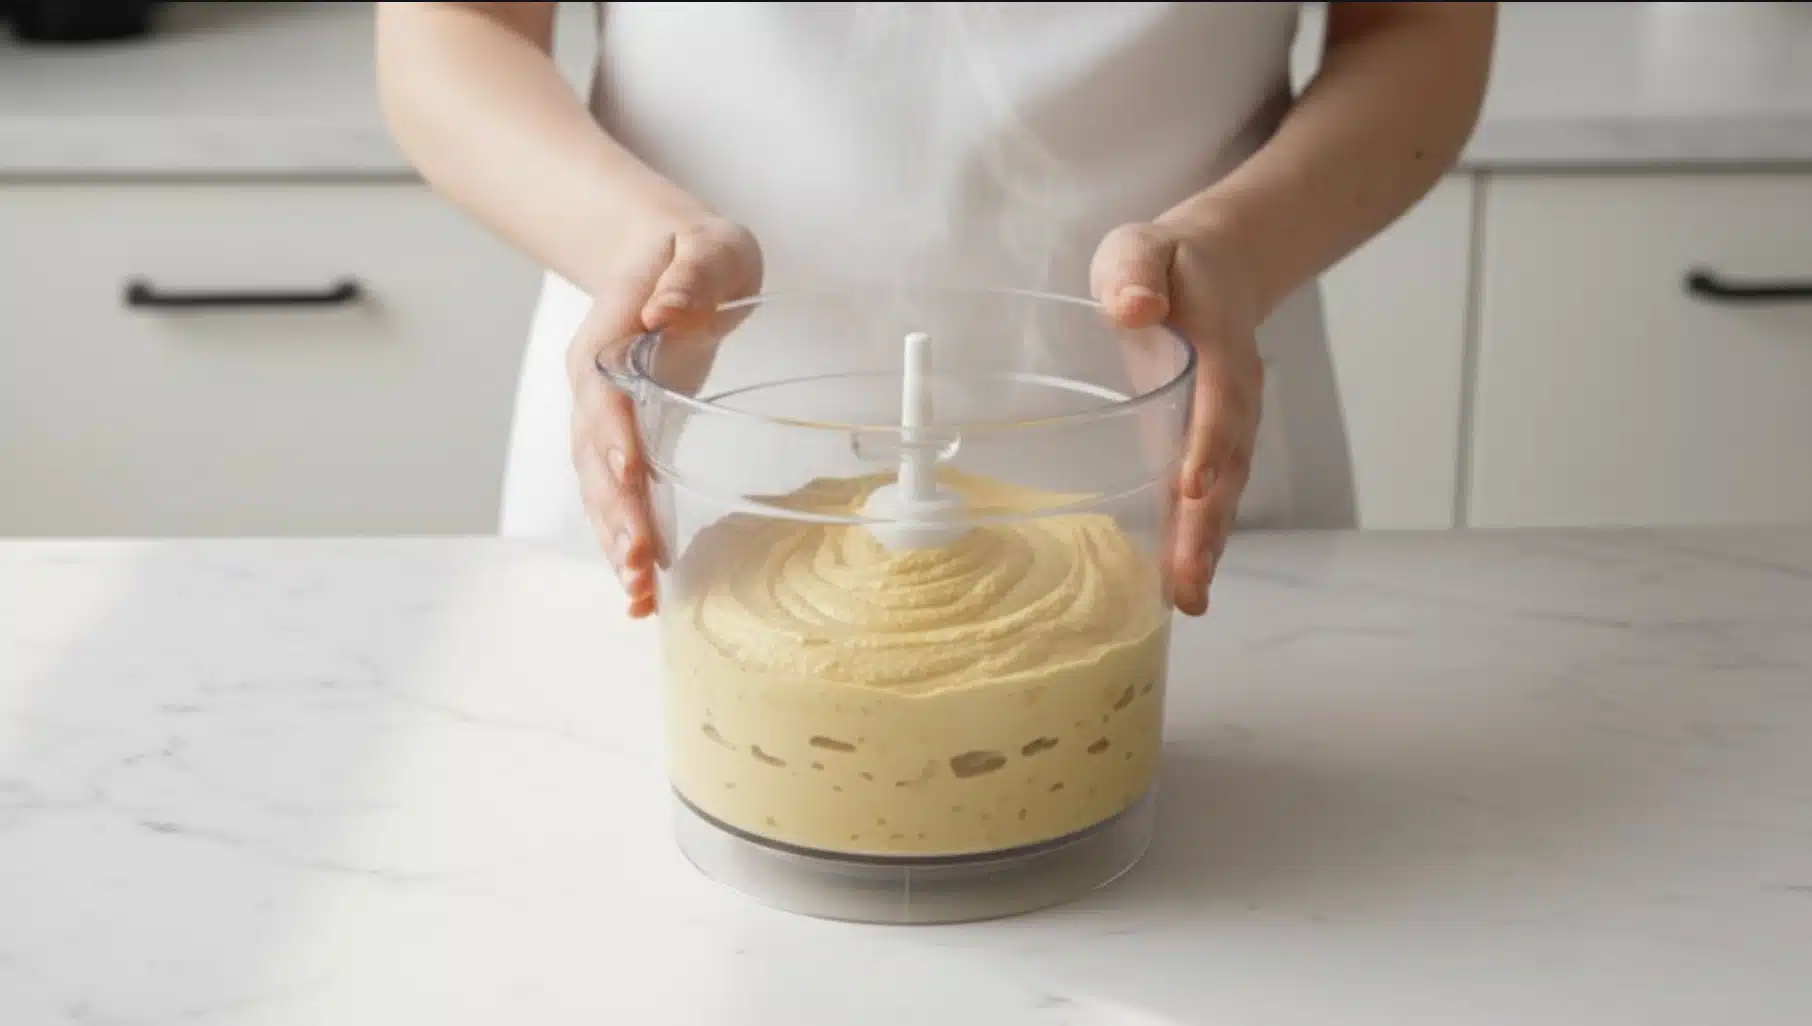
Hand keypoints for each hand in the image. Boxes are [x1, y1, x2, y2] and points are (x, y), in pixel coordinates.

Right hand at [566, 215, 762, 616]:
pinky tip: (643, 591)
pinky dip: (624, 541)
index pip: (604, 397)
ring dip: (616, 541)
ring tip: (638, 594)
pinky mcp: (624, 443)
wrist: (662, 256)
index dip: (614, 436)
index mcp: (606, 344)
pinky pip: (617, 498)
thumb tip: (666, 311)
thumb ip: (687, 276)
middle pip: (595, 459)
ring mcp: (603, 422)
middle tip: (638, 563)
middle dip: (615, 513)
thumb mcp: (703, 246)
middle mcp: (594, 391)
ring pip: (600, 490)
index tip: (631, 475)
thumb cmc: (693, 252)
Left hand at [1091, 220, 1264, 616]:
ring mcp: (1229, 427)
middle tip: (1188, 578)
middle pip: (1229, 466)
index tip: (1192, 487)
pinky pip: (1213, 498)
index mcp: (1221, 348)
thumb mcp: (1142, 249)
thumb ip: (1137, 272)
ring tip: (1188, 598)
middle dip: (1209, 523)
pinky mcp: (1212, 447)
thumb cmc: (1167, 262)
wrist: (1216, 267)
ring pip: (1226, 492)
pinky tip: (1182, 590)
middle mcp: (1235, 396)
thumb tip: (1135, 306)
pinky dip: (1202, 542)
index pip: (1219, 401)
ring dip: (1208, 545)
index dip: (1209, 443)